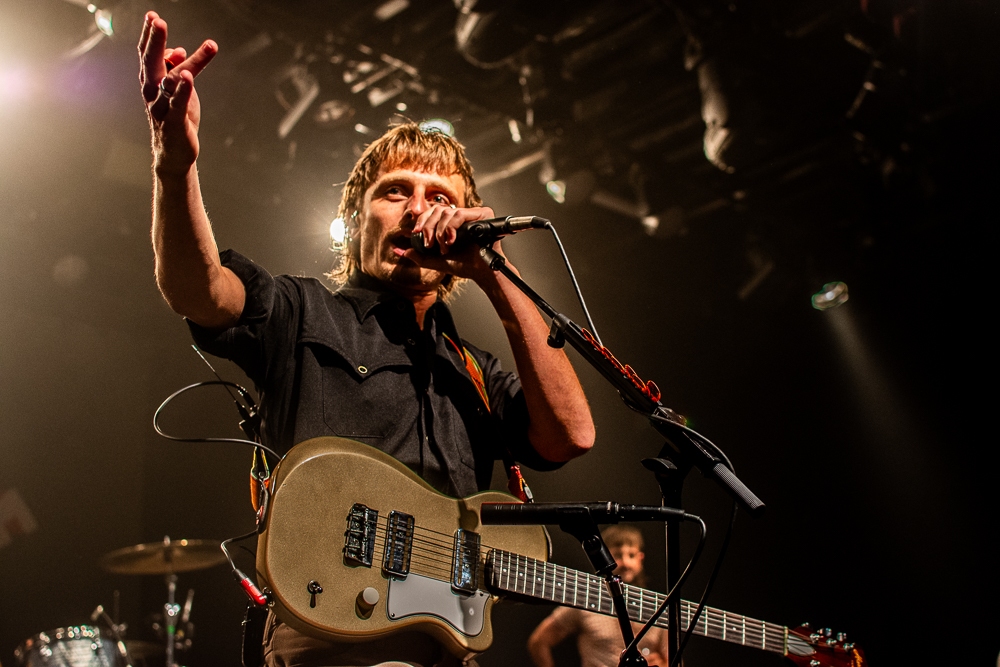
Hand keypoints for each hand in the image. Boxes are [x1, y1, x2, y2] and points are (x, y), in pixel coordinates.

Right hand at [138, 12, 217, 174]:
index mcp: (151, 81)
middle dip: (155, 41)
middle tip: (158, 21)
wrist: (174, 152)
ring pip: (169, 82)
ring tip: (179, 49)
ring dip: (177, 65)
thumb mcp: (177, 90)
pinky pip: (178, 104)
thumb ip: (176, 69)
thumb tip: (178, 50)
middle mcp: (152, 92)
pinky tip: (188, 76)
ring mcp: (162, 107)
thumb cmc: (176, 118)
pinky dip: (183, 90)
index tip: (153, 16)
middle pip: (152, 62)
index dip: (150, 35)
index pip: (148, 53)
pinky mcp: (175, 122)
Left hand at [402, 204, 502, 283]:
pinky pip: (459, 214)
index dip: (422, 220)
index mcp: (451, 223)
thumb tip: (401, 251)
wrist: (480, 272)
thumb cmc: (463, 265)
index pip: (432, 212)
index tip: (416, 233)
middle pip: (437, 210)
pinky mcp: (482, 214)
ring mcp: (472, 214)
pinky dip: (451, 227)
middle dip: (429, 227)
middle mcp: (461, 216)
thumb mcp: (436, 260)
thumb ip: (420, 256)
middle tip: (429, 244)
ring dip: (441, 231)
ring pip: (447, 212)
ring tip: (445, 247)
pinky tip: (451, 240)